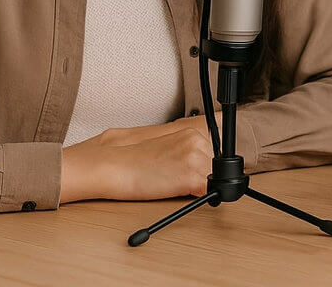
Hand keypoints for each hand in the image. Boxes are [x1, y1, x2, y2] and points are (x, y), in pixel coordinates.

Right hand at [60, 114, 221, 203]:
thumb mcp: (165, 148)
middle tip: (181, 182)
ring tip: (174, 186)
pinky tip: (183, 194)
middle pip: (217, 167)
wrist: (114, 166)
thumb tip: (204, 166)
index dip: (208, 167)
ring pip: (214, 180)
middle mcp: (196, 142)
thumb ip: (185, 152)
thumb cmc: (133, 160)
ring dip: (200, 188)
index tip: (204, 173)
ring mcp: (195, 159)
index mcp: (191, 134)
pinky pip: (209, 192)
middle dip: (205, 177)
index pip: (215, 154)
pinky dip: (201, 198)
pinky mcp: (190, 178)